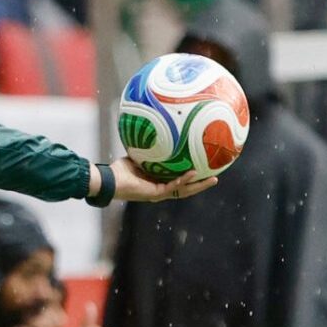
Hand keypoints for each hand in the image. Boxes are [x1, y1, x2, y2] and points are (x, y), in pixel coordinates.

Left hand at [92, 158, 217, 202]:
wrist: (110, 180)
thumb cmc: (120, 169)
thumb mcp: (139, 156)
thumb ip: (149, 150)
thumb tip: (157, 133)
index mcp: (159, 183)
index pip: (179, 182)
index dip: (192, 178)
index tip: (205, 170)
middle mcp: (161, 190)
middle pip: (187, 189)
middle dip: (202, 184)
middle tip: (217, 177)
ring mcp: (160, 193)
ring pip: (185, 191)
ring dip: (199, 185)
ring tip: (213, 179)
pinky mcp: (156, 193)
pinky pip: (174, 186)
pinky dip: (184, 179)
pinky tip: (193, 173)